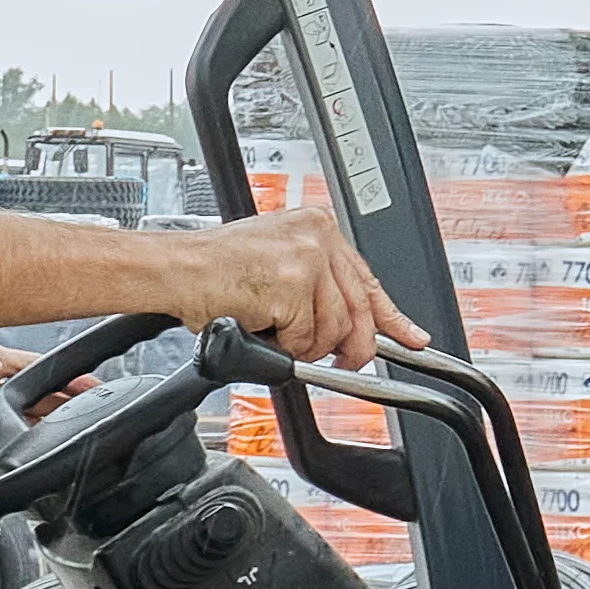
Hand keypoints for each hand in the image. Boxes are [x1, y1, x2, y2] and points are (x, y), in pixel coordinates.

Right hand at [180, 211, 422, 366]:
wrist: (176, 268)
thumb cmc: (215, 269)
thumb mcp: (279, 263)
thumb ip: (320, 285)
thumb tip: (354, 324)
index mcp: (319, 226)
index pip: (368, 280)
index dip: (393, 317)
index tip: (412, 338)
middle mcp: (319, 237)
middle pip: (359, 312)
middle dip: (350, 347)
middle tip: (340, 362)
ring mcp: (308, 259)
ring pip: (333, 330)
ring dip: (304, 345)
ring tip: (274, 329)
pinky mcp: (293, 284)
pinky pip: (304, 339)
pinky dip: (283, 345)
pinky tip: (262, 323)